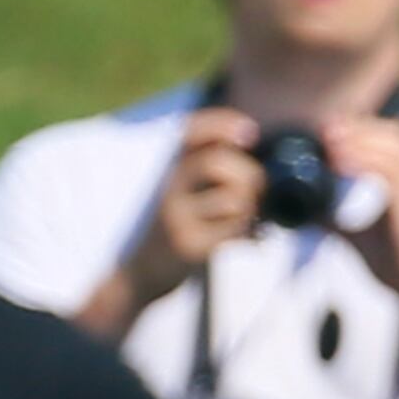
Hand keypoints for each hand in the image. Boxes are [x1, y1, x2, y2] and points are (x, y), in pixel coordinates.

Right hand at [110, 108, 264, 316]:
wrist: (140, 275)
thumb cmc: (174, 230)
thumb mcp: (182, 194)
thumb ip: (210, 172)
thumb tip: (255, 152)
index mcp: (170, 170)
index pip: (190, 132)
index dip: (221, 123)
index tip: (251, 132)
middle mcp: (169, 189)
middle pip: (217, 163)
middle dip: (250, 176)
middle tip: (258, 193)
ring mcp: (178, 219)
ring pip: (233, 199)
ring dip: (252, 209)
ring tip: (250, 220)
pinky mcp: (190, 247)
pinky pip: (234, 231)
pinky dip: (249, 233)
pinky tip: (248, 238)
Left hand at [325, 111, 398, 329]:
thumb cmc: (396, 268)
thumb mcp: (356, 237)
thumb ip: (334, 221)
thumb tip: (304, 212)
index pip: (389, 141)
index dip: (361, 130)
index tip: (328, 132)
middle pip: (394, 135)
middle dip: (359, 128)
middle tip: (325, 131)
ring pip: (394, 147)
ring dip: (360, 139)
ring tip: (329, 142)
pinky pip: (392, 171)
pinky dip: (365, 162)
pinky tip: (339, 164)